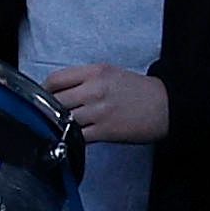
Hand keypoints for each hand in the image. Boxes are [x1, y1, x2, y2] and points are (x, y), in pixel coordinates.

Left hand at [46, 63, 169, 142]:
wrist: (167, 106)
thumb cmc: (139, 91)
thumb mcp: (111, 74)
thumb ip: (84, 80)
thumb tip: (58, 93)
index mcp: (96, 72)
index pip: (56, 79)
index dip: (44, 91)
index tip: (43, 98)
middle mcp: (95, 89)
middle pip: (55, 101)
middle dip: (48, 110)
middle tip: (49, 115)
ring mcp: (99, 111)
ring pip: (63, 120)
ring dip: (58, 126)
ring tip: (60, 128)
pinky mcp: (104, 131)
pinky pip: (76, 136)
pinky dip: (70, 138)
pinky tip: (72, 138)